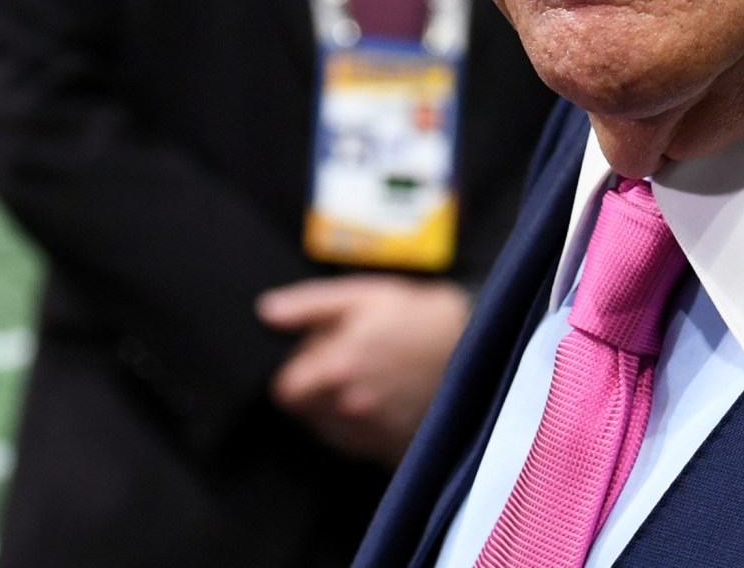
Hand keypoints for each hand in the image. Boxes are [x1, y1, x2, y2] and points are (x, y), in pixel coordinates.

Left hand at [257, 275, 472, 465]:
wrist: (477, 344)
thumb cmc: (418, 316)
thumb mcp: (362, 295)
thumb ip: (308, 305)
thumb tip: (266, 313)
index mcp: (336, 368)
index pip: (285, 391)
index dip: (296, 372)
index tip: (315, 360)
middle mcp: (350, 406)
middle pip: (307, 412)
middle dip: (317, 390)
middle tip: (348, 364)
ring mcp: (373, 431)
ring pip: (332, 430)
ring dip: (338, 410)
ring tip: (371, 381)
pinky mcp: (394, 448)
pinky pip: (361, 445)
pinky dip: (365, 428)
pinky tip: (386, 402)